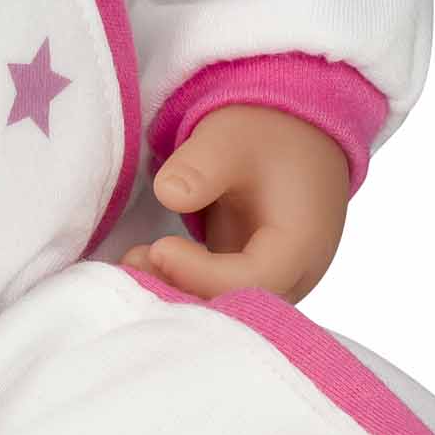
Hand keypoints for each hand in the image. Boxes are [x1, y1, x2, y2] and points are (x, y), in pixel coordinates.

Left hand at [122, 105, 352, 303]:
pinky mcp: (250, 273)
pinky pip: (220, 293)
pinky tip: (147, 266)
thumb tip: (167, 194)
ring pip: (228, 305)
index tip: (159, 247)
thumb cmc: (266, 132)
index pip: (255, 279)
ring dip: (179, 291)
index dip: (203, 274)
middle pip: (240, 304)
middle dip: (183, 290)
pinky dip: (184, 285)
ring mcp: (273, 277)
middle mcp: (295, 272)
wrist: (292, 128)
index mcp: (302, 241)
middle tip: (133, 263)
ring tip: (133, 263)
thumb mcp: (230, 139)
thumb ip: (201, 165)